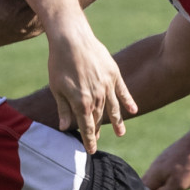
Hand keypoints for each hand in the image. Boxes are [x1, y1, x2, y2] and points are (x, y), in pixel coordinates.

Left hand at [46, 24, 135, 154]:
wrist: (72, 39)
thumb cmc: (59, 63)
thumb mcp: (56, 88)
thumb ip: (63, 109)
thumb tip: (66, 128)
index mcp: (81, 102)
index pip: (87, 127)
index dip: (89, 140)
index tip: (91, 151)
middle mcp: (97, 97)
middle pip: (99, 118)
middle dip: (98, 131)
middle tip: (98, 141)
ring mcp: (108, 85)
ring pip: (113, 108)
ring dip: (117, 122)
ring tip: (120, 133)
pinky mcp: (114, 74)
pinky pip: (123, 91)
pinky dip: (128, 101)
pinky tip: (133, 110)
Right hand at [142, 134, 189, 189]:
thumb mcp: (177, 185)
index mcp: (152, 175)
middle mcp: (153, 168)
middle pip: (145, 186)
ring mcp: (161, 161)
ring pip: (154, 179)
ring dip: (156, 189)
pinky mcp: (170, 157)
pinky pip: (162, 172)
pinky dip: (163, 181)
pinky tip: (171, 183)